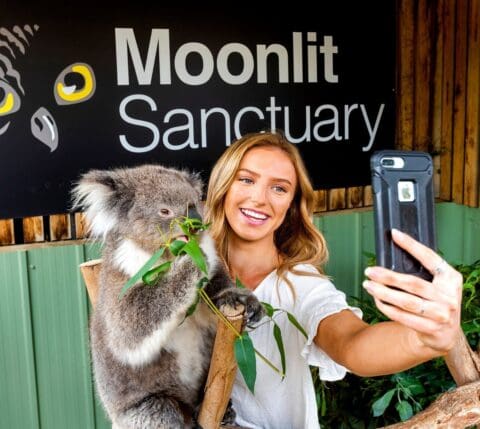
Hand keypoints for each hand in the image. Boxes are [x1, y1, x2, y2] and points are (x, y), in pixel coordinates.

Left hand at [363, 229, 462, 353]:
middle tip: (370, 271)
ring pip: (406, 301)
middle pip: (413, 283)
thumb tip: (394, 252)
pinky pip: (402, 316)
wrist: (446, 335)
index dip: (412, 245)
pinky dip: (387, 308)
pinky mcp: (431, 328)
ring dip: (383, 292)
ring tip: (368, 285)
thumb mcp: (438, 285)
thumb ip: (423, 273)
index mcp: (451, 279)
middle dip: (387, 276)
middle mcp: (449, 296)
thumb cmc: (436, 303)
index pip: (430, 258)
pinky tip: (377, 300)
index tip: (395, 234)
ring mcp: (441, 314)